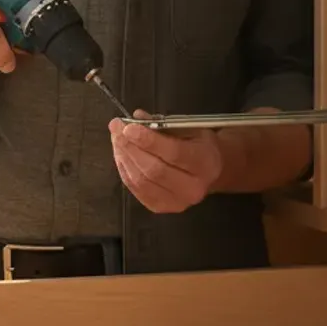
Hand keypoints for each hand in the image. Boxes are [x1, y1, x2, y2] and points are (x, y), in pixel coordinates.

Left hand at [109, 110, 225, 213]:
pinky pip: (135, 189)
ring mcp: (177, 202)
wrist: (210, 171)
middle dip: (131, 148)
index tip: (128, 127)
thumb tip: (137, 117)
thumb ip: (163, 123)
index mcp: (205, 163)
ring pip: (141, 181)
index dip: (148, 140)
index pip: (173, 153)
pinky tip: (120, 153)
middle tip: (116, 129)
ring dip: (124, 157)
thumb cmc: (197, 144)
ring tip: (116, 138)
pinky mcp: (160, 208)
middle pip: (154, 170)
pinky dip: (124, 169)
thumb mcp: (188, 127)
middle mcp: (193, 188)